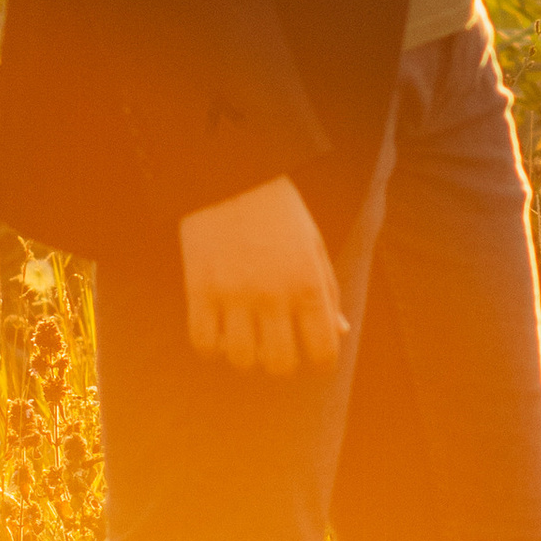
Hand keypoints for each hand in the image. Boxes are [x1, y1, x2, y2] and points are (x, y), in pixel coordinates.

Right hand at [179, 175, 345, 377]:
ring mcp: (234, 294)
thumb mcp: (314, 246)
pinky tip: (218, 329)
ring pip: (241, 360)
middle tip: (275, 344)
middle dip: (281, 363)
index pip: (323, 353)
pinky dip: (212, 346)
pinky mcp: (200, 289)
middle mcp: (273, 294)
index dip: (319, 361)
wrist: (232, 174)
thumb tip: (340, 333)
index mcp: (308, 284)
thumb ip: (328, 292)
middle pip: (280, 365)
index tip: (309, 351)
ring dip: (245, 356)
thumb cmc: (280, 213)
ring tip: (244, 335)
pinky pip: (204, 345)